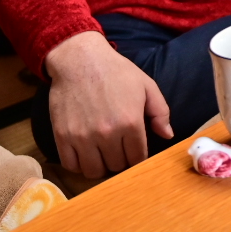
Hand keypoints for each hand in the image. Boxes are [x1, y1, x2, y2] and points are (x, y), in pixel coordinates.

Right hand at [43, 31, 172, 178]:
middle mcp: (107, 134)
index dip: (138, 158)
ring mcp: (83, 137)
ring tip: (102, 155)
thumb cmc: (116, 72)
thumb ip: (160, 112)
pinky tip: (85, 155)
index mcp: (131, 122)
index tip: (135, 152)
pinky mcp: (62, 136)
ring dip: (101, 166)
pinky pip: (71, 166)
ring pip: (94, 171)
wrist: (80, 60)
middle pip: (117, 166)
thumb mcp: (147, 86)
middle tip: (118, 150)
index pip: (138, 158)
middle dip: (120, 160)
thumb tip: (167, 135)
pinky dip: (79, 165)